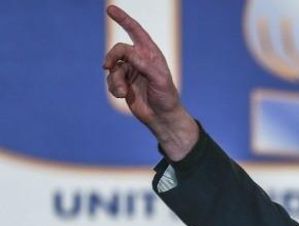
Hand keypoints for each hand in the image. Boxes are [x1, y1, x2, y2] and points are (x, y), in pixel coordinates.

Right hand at [104, 5, 197, 159]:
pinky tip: (123, 96)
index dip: (124, 20)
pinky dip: (114, 88)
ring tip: (124, 92)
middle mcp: (139, 60)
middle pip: (118, 50)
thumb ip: (144, 65)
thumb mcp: (159, 79)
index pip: (136, 32)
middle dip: (111, 56)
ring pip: (112, 68)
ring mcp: (130, 71)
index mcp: (151, 54)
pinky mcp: (123, 83)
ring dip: (115, 80)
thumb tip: (128, 53)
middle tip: (106, 65)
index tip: (110, 9)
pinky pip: (110, 81)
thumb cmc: (166, 97)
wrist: (162, 117)